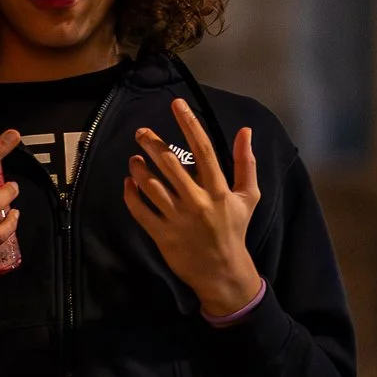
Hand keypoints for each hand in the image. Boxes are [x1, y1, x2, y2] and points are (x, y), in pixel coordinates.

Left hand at [125, 100, 262, 318]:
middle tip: (141, 132)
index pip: (203, 149)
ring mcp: (178, 218)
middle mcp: (197, 201)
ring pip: (151, 186)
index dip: (189, 124)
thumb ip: (246, 163)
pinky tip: (128, 181)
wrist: (222, 271)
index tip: (176, 105)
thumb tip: (245, 130)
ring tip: (134, 158)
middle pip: (171, 164)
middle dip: (153, 144)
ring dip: (139, 168)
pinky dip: (131, 193)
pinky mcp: (162, 234)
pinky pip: (140, 209)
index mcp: (219, 190)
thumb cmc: (234, 229)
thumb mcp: (248, 197)